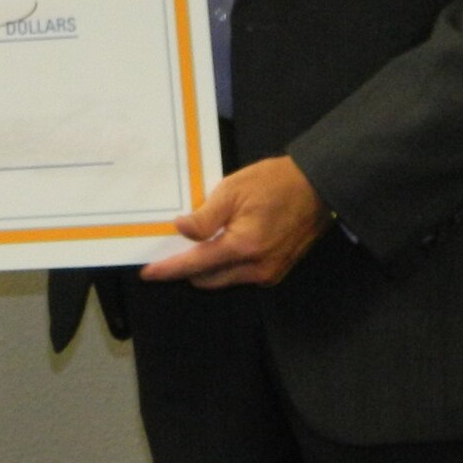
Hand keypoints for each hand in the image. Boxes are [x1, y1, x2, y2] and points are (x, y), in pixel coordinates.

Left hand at [139, 155, 331, 289]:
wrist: (316, 187)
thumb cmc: (272, 183)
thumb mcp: (232, 190)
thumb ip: (205, 217)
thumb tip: (180, 230)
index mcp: (242, 247)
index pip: (196, 265)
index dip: (169, 270)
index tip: (147, 273)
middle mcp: (256, 269)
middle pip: (207, 279)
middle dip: (187, 268)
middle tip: (174, 246)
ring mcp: (269, 274)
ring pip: (224, 279)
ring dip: (208, 266)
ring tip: (200, 239)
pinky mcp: (277, 271)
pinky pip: (241, 275)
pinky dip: (226, 264)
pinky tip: (224, 241)